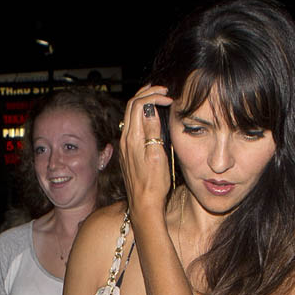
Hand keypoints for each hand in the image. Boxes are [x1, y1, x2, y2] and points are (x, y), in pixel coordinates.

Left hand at [119, 84, 174, 217]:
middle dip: (146, 94)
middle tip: (162, 90)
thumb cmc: (153, 183)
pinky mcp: (127, 152)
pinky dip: (141, 115)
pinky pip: (131, 125)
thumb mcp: (157, 155)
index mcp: (132, 138)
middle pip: (131, 107)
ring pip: (130, 116)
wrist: (143, 203)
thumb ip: (152, 130)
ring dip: (143, 103)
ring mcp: (125, 146)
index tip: (168, 97)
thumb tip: (150, 109)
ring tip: (157, 97)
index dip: (153, 95)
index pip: (137, 105)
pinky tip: (151, 116)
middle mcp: (125, 140)